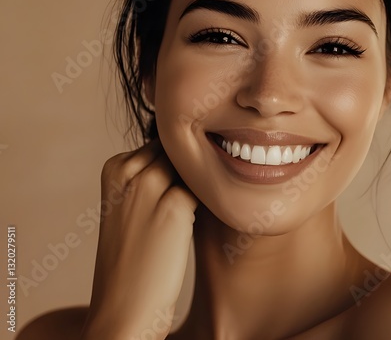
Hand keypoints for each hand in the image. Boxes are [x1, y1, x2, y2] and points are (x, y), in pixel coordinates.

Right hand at [82, 139, 199, 339]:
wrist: (125, 305)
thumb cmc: (136, 258)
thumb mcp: (133, 208)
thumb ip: (156, 178)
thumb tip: (201, 157)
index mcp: (113, 167)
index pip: (165, 144)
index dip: (184, 166)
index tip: (189, 189)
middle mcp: (127, 170)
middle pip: (181, 151)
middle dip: (198, 170)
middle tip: (205, 201)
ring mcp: (149, 185)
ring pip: (195, 167)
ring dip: (208, 185)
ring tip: (209, 212)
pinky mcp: (174, 205)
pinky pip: (207, 188)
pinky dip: (217, 200)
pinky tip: (217, 218)